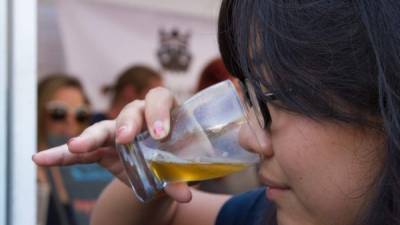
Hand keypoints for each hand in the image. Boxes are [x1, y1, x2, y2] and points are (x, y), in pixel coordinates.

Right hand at [32, 87, 191, 202]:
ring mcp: (117, 131)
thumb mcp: (180, 169)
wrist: (162, 171)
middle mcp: (138, 117)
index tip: (160, 134)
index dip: (158, 113)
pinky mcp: (102, 149)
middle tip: (124, 138)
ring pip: (102, 129)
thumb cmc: (176, 159)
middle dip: (126, 123)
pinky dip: (62, 155)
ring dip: (88, 137)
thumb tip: (184, 194)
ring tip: (75, 147)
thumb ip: (180, 178)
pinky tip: (41, 159)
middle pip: (129, 111)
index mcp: (163, 112)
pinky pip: (81, 151)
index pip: (159, 100)